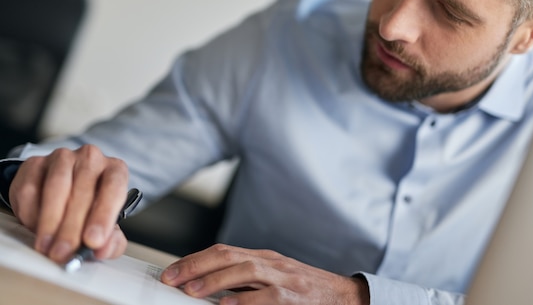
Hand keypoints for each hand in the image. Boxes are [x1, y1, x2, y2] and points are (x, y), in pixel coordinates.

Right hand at [9, 145, 129, 262]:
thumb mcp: (106, 226)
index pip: (114, 188)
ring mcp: (63, 158)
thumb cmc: (90, 209)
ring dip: (51, 221)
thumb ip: (111, 241)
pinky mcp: (35, 163)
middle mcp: (92, 158)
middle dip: (72, 227)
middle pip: (83, 190)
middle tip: (64, 252)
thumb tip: (103, 250)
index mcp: (115, 170)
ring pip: (56, 187)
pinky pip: (31, 188)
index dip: (104, 215)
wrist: (60, 192)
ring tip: (47, 246)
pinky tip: (35, 228)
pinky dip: (31, 213)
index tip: (93, 241)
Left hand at [161, 244, 369, 304]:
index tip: (172, 272)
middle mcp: (271, 263)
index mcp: (264, 257)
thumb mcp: (273, 278)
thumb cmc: (304, 290)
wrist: (342, 296)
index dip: (195, 260)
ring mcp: (284, 280)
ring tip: (192, 291)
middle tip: (172, 278)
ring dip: (215, 280)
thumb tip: (207, 287)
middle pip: (229, 255)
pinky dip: (244, 300)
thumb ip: (244, 281)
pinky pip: (266, 297)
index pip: (223, 250)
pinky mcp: (292, 299)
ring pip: (246, 270)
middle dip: (196, 266)